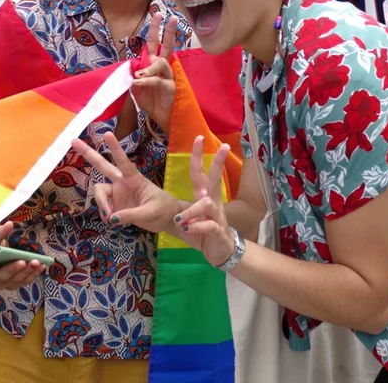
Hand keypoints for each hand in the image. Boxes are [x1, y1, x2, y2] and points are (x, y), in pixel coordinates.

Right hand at [0, 222, 46, 290]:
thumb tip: (9, 224)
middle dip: (11, 270)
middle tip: (21, 261)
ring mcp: (1, 284)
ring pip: (14, 281)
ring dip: (26, 272)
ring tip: (36, 262)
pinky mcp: (13, 284)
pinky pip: (23, 281)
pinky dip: (33, 274)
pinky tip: (42, 265)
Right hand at [72, 133, 179, 231]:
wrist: (167, 219)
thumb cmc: (163, 210)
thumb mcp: (150, 212)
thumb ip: (131, 215)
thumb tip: (111, 218)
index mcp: (134, 178)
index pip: (123, 161)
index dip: (115, 148)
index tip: (107, 133)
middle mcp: (123, 182)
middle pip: (102, 165)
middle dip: (88, 153)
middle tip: (73, 140)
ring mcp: (117, 192)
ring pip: (99, 191)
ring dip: (101, 204)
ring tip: (110, 218)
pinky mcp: (115, 204)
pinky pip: (103, 207)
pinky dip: (105, 214)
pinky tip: (114, 221)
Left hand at [131, 13, 176, 134]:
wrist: (161, 118)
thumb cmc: (151, 101)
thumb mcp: (136, 88)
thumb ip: (133, 76)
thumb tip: (130, 67)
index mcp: (154, 64)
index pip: (154, 43)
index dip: (155, 29)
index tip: (157, 13)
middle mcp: (163, 67)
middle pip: (167, 45)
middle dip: (168, 31)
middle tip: (171, 17)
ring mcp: (169, 76)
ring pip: (162, 62)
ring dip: (149, 67)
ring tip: (139, 76)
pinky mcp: (171, 87)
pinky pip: (158, 79)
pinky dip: (147, 80)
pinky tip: (140, 82)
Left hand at [173, 136, 234, 266]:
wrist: (221, 249)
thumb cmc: (204, 229)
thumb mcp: (192, 216)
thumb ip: (183, 207)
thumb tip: (163, 201)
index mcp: (203, 195)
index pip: (200, 172)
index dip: (199, 155)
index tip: (199, 137)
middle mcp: (212, 201)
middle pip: (216, 178)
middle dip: (219, 162)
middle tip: (224, 147)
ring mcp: (217, 215)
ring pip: (206, 205)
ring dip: (191, 211)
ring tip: (179, 220)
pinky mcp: (217, 230)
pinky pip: (208, 225)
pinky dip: (196, 226)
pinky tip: (187, 230)